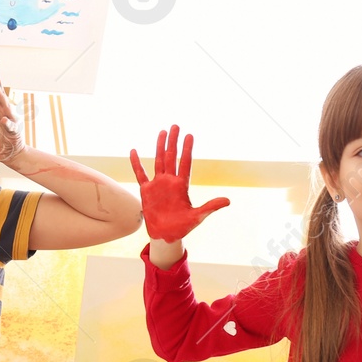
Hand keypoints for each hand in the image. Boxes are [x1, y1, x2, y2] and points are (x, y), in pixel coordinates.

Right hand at [129, 125, 229, 241]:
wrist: (166, 236)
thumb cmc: (182, 227)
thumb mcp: (198, 216)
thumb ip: (210, 207)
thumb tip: (228, 201)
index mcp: (182, 186)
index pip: (185, 163)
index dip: (187, 149)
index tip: (190, 135)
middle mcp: (170, 182)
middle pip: (171, 157)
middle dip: (173, 141)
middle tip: (175, 126)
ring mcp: (157, 185)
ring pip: (158, 161)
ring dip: (159, 146)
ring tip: (162, 132)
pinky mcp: (146, 191)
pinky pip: (140, 174)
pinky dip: (136, 163)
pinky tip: (134, 151)